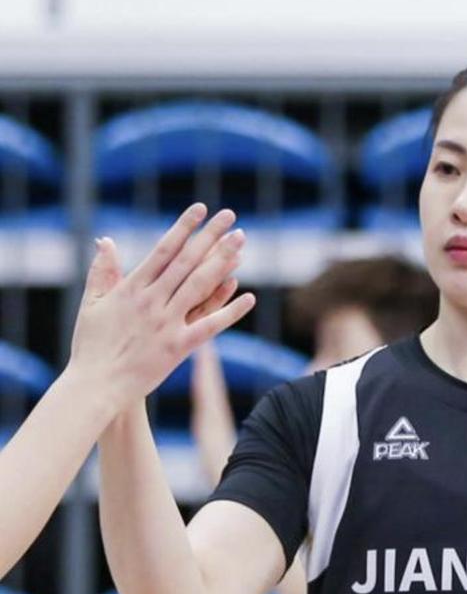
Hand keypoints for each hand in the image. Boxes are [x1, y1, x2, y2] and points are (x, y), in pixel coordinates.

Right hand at [67, 203, 254, 412]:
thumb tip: (105, 241)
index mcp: (131, 289)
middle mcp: (152, 302)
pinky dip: (230, 311)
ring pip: (200, 286)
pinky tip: (248, 296)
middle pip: (187, 262)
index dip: (183, 228)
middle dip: (210, 237)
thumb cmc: (91, 346)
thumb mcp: (92, 305)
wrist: (96, 384)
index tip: (200, 209)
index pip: (163, 250)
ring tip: (240, 242)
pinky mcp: (178, 347)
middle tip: (230, 217)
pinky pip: (209, 326)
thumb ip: (102, 272)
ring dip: (222, 262)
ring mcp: (166, 323)